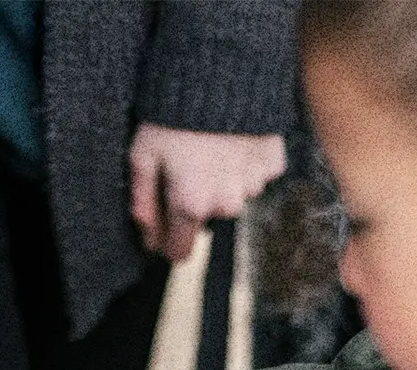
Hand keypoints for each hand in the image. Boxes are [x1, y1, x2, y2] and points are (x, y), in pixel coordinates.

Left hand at [129, 123, 286, 261]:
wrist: (223, 72)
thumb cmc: (173, 114)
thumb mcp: (142, 156)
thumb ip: (143, 201)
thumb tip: (148, 237)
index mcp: (191, 205)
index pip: (180, 250)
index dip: (166, 242)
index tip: (161, 230)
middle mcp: (226, 203)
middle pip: (207, 218)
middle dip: (195, 201)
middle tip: (185, 165)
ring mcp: (253, 184)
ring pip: (233, 196)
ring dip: (222, 181)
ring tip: (209, 148)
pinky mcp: (273, 162)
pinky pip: (256, 174)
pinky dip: (245, 163)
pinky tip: (232, 140)